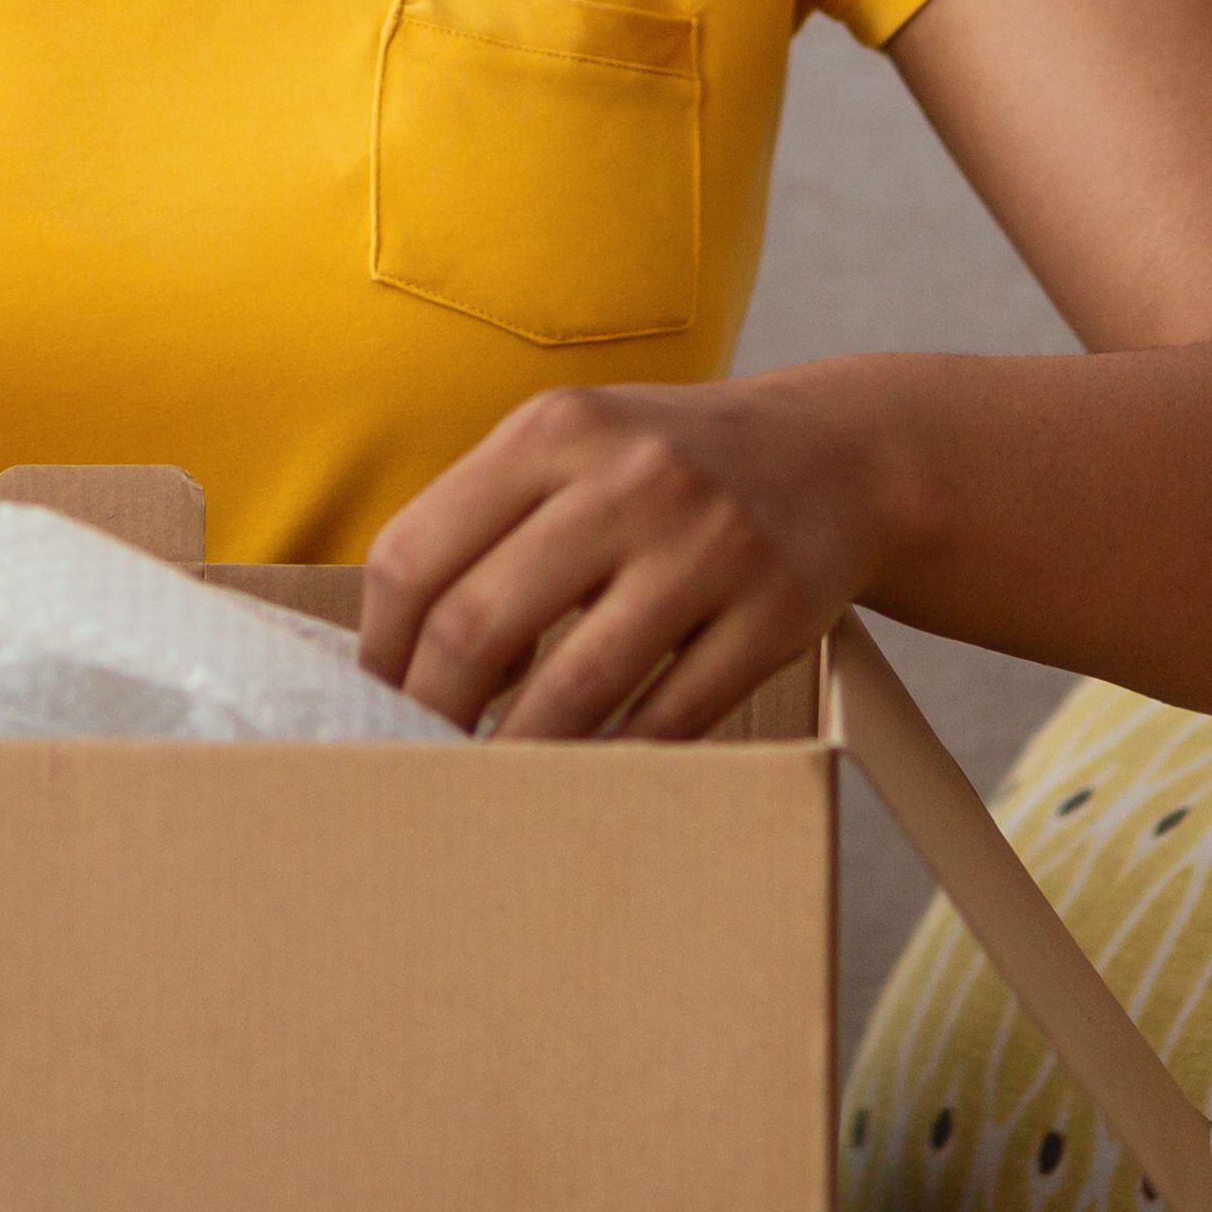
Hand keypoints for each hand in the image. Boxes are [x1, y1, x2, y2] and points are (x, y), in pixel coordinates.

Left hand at [355, 379, 887, 740]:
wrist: (836, 454)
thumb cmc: (666, 469)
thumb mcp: (572, 449)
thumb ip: (486, 525)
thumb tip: (399, 662)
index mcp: (554, 430)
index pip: (415, 555)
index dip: (380, 647)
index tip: (376, 699)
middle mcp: (629, 477)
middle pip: (478, 624)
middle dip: (432, 713)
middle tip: (419, 758)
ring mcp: (709, 544)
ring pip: (575, 686)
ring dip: (518, 753)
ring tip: (491, 781)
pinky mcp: (776, 610)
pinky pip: (672, 716)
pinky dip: (617, 757)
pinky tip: (589, 769)